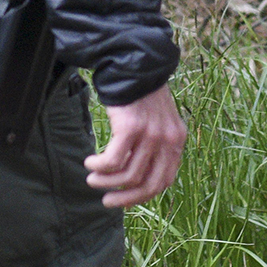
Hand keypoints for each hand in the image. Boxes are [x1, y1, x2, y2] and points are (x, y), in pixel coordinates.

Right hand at [83, 85, 185, 208]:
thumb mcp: (158, 121)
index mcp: (176, 141)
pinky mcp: (131, 128)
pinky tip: (90, 162)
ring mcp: (151, 135)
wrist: (134, 64)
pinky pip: (113, 161)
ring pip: (128, 176)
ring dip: (106, 182)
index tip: (124, 198)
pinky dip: (99, 166)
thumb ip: (153, 147)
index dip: (143, 195)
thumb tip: (135, 179)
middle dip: (125, 198)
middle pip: (148, 185)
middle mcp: (167, 140)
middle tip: (107, 202)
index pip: (164, 181)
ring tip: (92, 179)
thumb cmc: (141, 94)